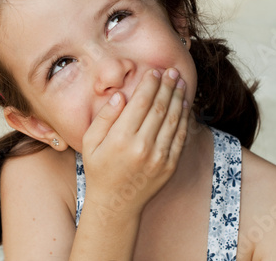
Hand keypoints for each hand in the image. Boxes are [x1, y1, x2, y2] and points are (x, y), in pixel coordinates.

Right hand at [82, 68, 189, 215]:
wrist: (116, 204)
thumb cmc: (99, 169)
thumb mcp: (90, 142)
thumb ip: (104, 117)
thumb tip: (120, 96)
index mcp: (121, 139)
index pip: (141, 103)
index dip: (150, 84)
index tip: (154, 71)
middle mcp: (143, 147)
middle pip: (160, 108)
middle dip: (167, 86)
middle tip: (172, 70)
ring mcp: (159, 157)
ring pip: (173, 120)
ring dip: (179, 98)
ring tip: (180, 82)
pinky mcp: (170, 165)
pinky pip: (181, 137)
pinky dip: (184, 118)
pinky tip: (184, 105)